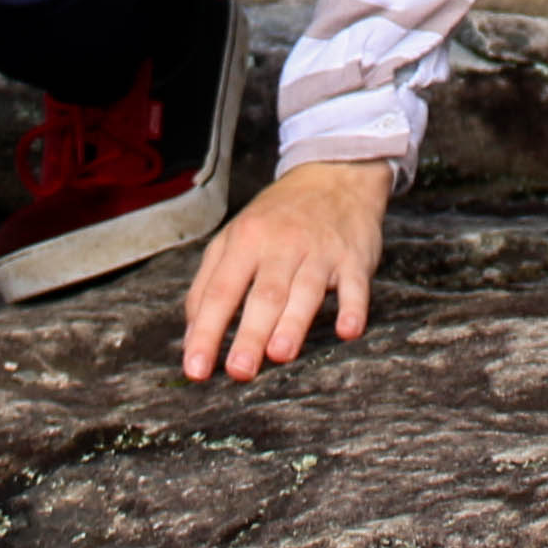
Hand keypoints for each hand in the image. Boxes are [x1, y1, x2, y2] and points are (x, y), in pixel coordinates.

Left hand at [179, 158, 390, 381]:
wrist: (332, 176)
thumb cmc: (276, 218)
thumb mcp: (234, 237)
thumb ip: (210, 283)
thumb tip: (192, 334)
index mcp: (245, 241)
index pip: (220, 291)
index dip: (206, 331)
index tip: (196, 368)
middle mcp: (281, 245)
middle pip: (264, 295)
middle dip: (250, 334)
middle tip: (238, 371)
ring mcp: (320, 251)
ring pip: (305, 290)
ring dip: (294, 323)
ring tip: (280, 354)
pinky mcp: (354, 258)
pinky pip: (355, 285)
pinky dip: (353, 308)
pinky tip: (347, 330)